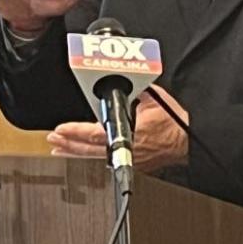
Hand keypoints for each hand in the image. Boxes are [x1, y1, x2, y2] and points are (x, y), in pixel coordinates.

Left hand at [46, 86, 188, 171]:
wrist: (188, 141)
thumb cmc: (175, 122)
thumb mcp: (154, 98)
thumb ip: (135, 90)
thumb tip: (122, 81)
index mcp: (131, 131)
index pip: (96, 133)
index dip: (76, 132)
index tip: (61, 129)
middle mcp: (127, 148)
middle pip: (90, 149)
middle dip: (69, 143)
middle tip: (54, 138)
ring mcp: (129, 158)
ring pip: (95, 157)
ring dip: (75, 152)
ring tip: (60, 148)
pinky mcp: (133, 162)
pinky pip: (105, 160)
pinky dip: (90, 156)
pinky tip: (81, 154)